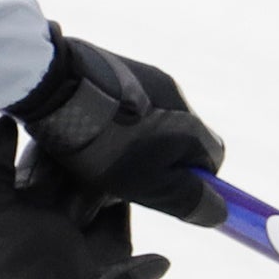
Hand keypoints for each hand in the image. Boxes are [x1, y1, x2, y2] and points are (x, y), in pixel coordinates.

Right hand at [0, 117, 169, 278]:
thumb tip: (164, 261)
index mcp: (90, 249)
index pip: (117, 203)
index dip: (131, 177)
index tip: (146, 146)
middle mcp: (59, 226)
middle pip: (79, 177)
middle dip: (91, 149)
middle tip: (103, 113)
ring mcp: (22, 216)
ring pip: (39, 168)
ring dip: (48, 142)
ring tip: (61, 108)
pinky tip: (5, 122)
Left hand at [7, 26, 225, 225]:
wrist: (57, 85)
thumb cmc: (104, 142)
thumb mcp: (148, 184)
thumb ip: (187, 200)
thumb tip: (221, 212)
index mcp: (191, 124)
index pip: (211, 159)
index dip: (190, 184)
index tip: (160, 196)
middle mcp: (175, 94)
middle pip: (176, 140)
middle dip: (154, 165)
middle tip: (119, 182)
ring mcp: (142, 75)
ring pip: (146, 121)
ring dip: (128, 143)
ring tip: (92, 158)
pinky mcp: (111, 66)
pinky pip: (119, 102)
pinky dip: (108, 121)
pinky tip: (80, 132)